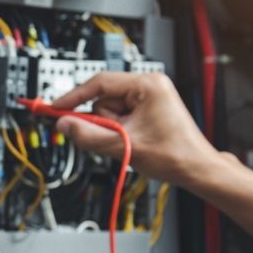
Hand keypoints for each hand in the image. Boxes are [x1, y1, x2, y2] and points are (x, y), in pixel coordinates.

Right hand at [50, 72, 218, 186]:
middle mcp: (149, 85)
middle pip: (103, 99)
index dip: (74, 97)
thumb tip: (65, 125)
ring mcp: (149, 97)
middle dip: (103, 122)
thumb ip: (89, 135)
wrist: (196, 169)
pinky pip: (118, 117)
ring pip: (109, 110)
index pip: (100, 82)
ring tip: (130, 143)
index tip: (56, 107)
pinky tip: (131, 142)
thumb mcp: (124, 146)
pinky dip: (118, 131)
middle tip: (115, 139)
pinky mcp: (147, 109)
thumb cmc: (174, 155)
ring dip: (112, 129)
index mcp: (148, 85)